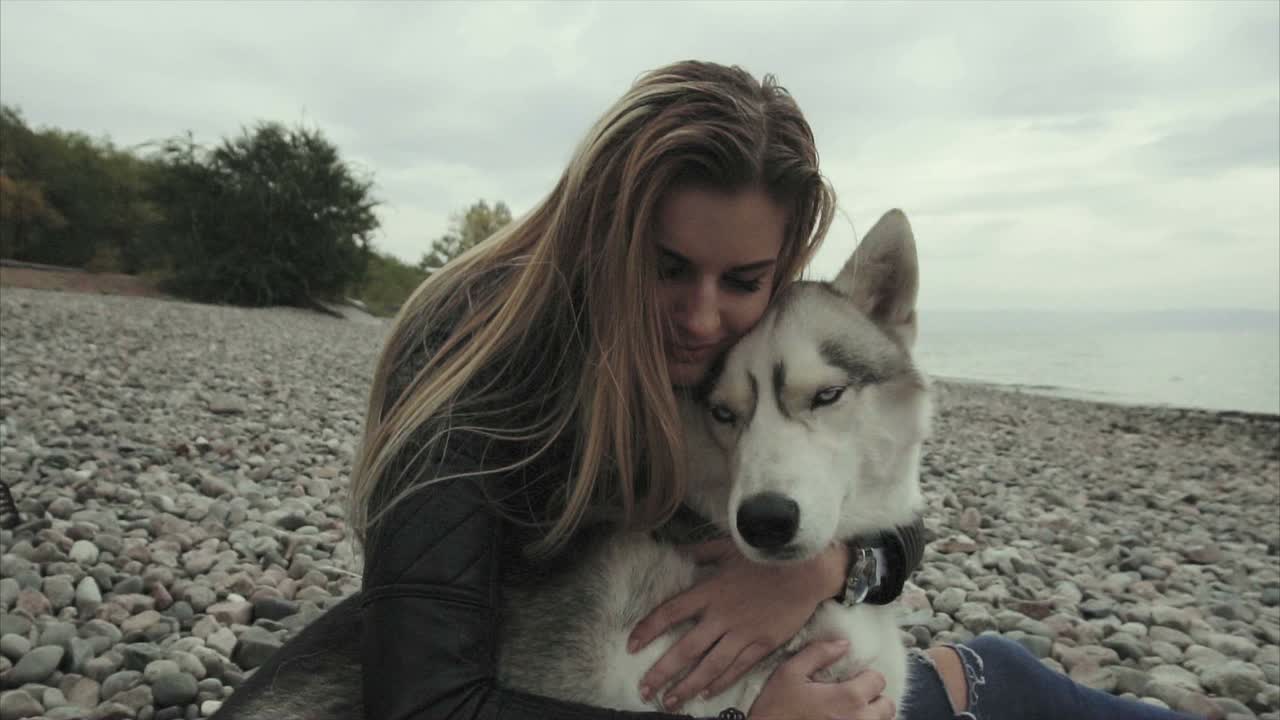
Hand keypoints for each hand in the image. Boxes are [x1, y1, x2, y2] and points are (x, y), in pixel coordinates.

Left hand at [627, 537, 847, 709]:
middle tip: (644, 689)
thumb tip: (675, 550)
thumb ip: (699, 551)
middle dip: (661, 672)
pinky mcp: (763, 643)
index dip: (648, 630)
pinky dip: (720, 682)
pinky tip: (706, 693)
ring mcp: (743, 632)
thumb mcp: (728, 546)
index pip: (670, 613)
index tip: (631, 646)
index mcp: (709, 590)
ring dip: (687, 686)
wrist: (806, 568)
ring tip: (669, 701)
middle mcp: (721, 615)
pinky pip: (737, 668)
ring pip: (709, 666)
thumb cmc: (765, 554)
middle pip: (685, 649)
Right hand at [749, 640, 895, 719]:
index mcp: (849, 698)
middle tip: (854, 697)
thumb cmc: (777, 709)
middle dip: (873, 698)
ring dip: (871, 716)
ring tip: (850, 713)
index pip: (878, 680)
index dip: (865, 676)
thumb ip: (818, 653)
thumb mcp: (790, 673)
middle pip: (887, 705)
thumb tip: (843, 644)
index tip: (851, 679)